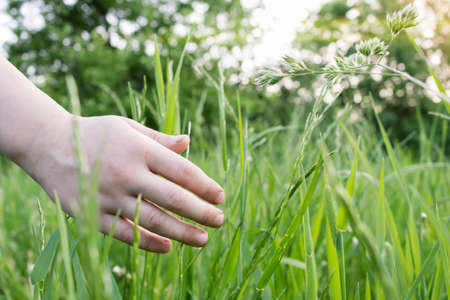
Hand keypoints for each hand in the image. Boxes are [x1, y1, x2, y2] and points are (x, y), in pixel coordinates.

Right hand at [20, 114, 224, 252]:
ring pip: (153, 221)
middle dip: (201, 212)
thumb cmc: (96, 133)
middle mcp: (126, 173)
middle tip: (219, 221)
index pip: (182, 171)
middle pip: (173, 199)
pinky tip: (167, 247)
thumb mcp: (128, 127)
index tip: (220, 196)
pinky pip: (124, 234)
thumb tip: (188, 143)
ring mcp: (108, 196)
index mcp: (139, 149)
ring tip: (202, 239)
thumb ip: (159, 139)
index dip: (205, 186)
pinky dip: (147, 242)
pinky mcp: (91, 214)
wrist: (47, 144)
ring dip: (181, 232)